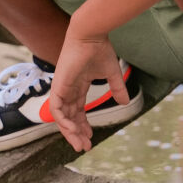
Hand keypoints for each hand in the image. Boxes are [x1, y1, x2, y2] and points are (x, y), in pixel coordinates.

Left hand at [48, 32, 129, 151]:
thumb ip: (117, 88)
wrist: (90, 35)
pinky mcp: (58, 86)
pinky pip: (56, 109)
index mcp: (77, 86)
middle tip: (84, 148)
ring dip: (70, 132)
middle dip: (76, 134)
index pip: (77, 111)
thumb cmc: (99, 49)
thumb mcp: (111, 73)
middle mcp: (67, 90)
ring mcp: (61, 88)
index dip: (83, 125)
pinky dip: (63, 121)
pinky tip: (73, 130)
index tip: (90, 138)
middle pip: (69, 117)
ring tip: (79, 144)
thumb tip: (125, 101)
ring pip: (61, 117)